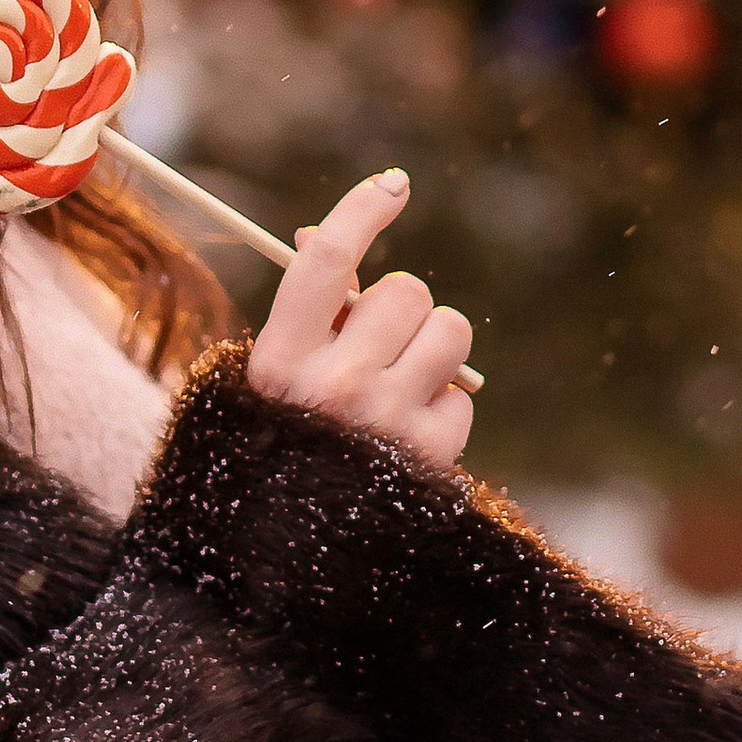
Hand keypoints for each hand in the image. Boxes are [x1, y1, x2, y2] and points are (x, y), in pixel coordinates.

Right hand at [247, 170, 474, 472]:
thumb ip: (312, 315)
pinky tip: (409, 435)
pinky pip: (462, 394)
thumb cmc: (286, 445)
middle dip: (402, 311)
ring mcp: (384, 419)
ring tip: (402, 383)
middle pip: (404, 292)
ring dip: (433, 348)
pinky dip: (442, 408)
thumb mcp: (278, 378)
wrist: (294, 556)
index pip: (325, 257)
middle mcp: (332, 385)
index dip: (362, 209)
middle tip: (379, 347)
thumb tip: (336, 238)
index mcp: (279, 359)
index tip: (393, 185)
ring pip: (449, 331)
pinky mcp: (430, 454)